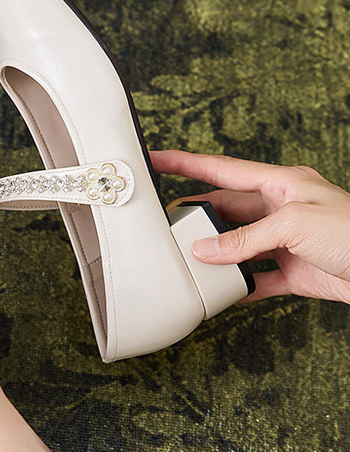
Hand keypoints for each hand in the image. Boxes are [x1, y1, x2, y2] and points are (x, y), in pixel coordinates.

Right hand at [151, 149, 349, 304]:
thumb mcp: (294, 225)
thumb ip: (246, 237)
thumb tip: (208, 251)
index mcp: (282, 183)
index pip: (223, 169)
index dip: (186, 163)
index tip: (155, 159)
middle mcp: (282, 210)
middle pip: (227, 211)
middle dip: (197, 219)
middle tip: (166, 228)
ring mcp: (288, 242)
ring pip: (238, 246)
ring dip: (216, 257)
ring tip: (189, 264)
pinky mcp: (295, 273)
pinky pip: (257, 279)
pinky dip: (238, 286)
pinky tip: (221, 292)